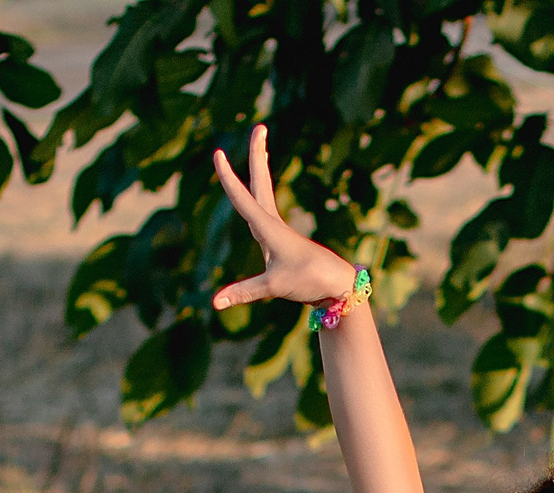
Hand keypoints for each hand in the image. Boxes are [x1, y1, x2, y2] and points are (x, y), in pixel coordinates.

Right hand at [211, 124, 361, 313]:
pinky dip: (259, 194)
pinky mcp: (282, 241)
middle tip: (260, 128)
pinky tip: (256, 195)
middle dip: (258, 155)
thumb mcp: (274, 286)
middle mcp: (273, 224)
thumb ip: (244, 291)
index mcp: (269, 228)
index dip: (228, 177)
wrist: (338, 285)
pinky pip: (265, 210)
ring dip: (260, 169)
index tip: (218, 154)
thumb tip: (215, 303)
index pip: (243, 197)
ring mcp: (278, 231)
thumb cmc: (309, 281)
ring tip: (261, 149)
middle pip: (262, 182)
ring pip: (265, 192)